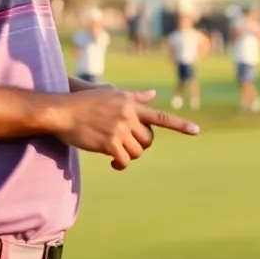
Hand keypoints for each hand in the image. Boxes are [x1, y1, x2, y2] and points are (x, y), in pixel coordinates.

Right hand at [53, 87, 198, 169]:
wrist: (63, 111)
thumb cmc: (85, 102)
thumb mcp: (112, 93)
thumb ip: (134, 96)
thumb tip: (152, 94)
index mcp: (132, 104)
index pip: (161, 117)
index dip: (180, 125)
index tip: (196, 131)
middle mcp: (129, 116)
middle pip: (149, 140)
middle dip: (141, 145)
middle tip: (127, 144)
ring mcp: (120, 130)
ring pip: (138, 152)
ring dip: (129, 155)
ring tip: (117, 152)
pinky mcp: (109, 143)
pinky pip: (124, 161)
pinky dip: (120, 165)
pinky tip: (112, 163)